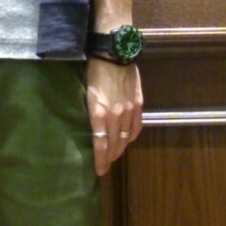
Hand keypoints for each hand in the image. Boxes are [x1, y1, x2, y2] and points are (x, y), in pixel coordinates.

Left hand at [86, 57, 142, 175]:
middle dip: (109, 157)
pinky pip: (136, 127)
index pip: (101, 145)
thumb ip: (91, 114)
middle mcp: (115, 115)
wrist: (114, 53)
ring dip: (120, 148)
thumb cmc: (94, 72)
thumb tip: (91, 130)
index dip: (100, 161)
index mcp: (99, 113)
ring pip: (126, 138)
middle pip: (114, 145)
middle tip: (105, 164)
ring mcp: (129, 110)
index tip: (99, 171)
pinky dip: (131, 136)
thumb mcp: (86, 95)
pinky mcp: (139, 104)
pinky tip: (126, 139)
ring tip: (114, 154)